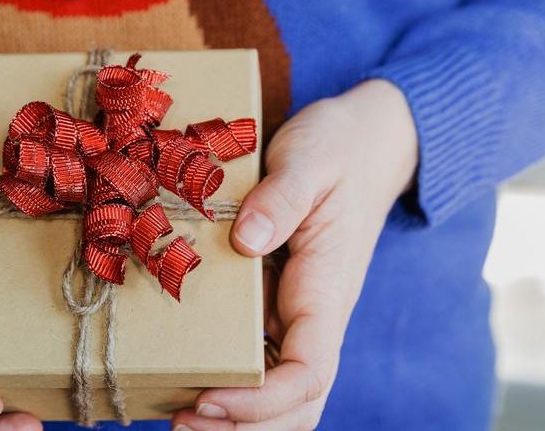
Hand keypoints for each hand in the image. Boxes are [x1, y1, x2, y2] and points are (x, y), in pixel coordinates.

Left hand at [172, 80, 417, 429]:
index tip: (207, 399)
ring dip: (237, 414)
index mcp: (326, 288)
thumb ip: (283, 196)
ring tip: (177, 414)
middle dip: (244, 426)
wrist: (367, 141)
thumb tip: (248, 241)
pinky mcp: (281, 299)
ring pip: (280, 388)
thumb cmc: (340, 147)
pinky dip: (230, 377)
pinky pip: (260, 353)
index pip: (308, 372)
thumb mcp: (310, 157)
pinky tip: (187, 373)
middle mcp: (315, 313)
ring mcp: (298, 311)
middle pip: (297, 401)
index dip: (261, 402)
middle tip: (180, 422)